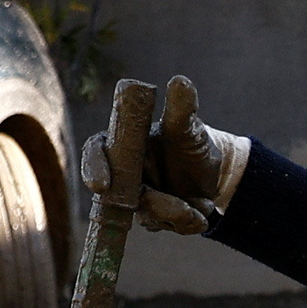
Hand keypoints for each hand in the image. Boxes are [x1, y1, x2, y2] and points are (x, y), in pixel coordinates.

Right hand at [79, 73, 242, 232]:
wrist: (212, 171)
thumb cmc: (191, 143)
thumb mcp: (188, 128)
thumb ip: (181, 110)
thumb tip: (180, 81)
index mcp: (121, 145)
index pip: (96, 153)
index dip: (93, 168)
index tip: (101, 185)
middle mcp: (123, 174)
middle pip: (120, 194)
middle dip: (152, 204)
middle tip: (179, 209)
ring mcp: (136, 198)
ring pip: (148, 214)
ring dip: (176, 213)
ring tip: (201, 205)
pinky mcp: (153, 218)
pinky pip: (165, 226)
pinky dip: (187, 222)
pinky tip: (202, 211)